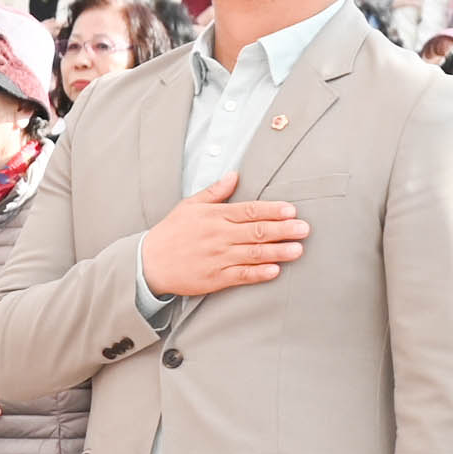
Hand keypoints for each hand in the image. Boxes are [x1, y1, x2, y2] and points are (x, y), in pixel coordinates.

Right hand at [138, 173, 307, 298]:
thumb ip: (215, 191)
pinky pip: (241, 275)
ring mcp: (217, 258)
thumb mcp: (189, 206)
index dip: (272, 210)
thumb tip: (235, 174)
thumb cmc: (171, 232)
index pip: (249, 211)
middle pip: (256, 231)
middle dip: (283, 230)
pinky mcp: (215, 278)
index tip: (291, 210)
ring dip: (277, 252)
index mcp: (214, 216)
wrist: (148, 263)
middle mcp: (218, 236)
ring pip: (253, 253)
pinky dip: (258, 273)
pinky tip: (274, 271)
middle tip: (304, 229)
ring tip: (298, 250)